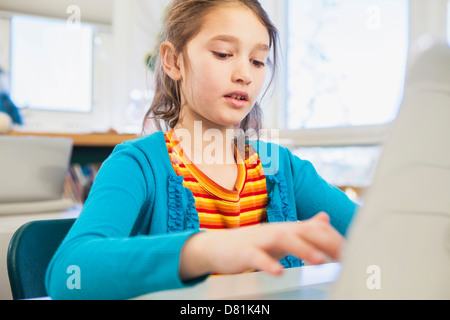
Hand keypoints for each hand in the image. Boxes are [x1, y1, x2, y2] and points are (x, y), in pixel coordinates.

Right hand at [179, 212, 343, 280]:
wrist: (219, 246)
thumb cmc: (254, 243)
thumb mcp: (281, 235)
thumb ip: (304, 228)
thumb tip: (324, 218)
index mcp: (288, 228)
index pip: (316, 230)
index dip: (335, 239)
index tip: (354, 254)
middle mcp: (277, 230)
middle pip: (303, 231)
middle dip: (326, 242)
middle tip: (345, 257)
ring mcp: (260, 240)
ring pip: (283, 239)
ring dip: (302, 249)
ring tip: (319, 262)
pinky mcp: (244, 252)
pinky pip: (257, 257)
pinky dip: (268, 264)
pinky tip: (279, 272)